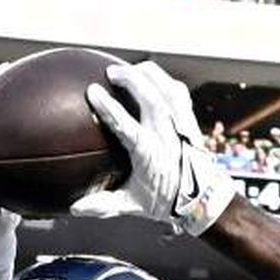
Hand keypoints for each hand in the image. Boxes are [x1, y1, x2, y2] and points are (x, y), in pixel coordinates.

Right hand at [76, 60, 235, 235]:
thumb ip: (104, 204)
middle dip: (129, 78)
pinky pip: (176, 89)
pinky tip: (149, 77)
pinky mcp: (188, 117)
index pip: (126, 126)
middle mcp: (167, 135)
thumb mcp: (133, 205)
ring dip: (145, 74)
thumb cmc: (166, 202)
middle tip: (110, 72)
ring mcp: (180, 123)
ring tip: (128, 70)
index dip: (109, 107)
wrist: (203, 198)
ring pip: (164, 87)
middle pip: (149, 97)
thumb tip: (75, 208)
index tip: (92, 91)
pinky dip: (161, 79)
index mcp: (150, 155)